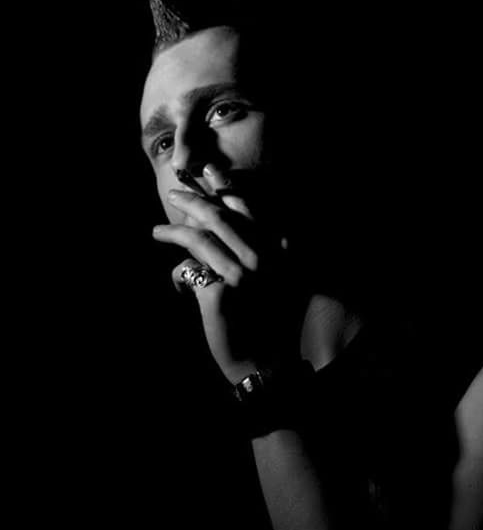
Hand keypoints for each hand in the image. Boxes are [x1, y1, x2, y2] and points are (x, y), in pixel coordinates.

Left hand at [152, 165, 303, 383]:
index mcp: (278, 248)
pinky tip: (174, 282)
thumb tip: (215, 218)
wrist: (264, 358)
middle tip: (173, 192)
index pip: (247, 207)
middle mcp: (264, 257)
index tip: (210, 170)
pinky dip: (178, 274)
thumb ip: (250, 248)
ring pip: (200, 239)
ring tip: (157, 232)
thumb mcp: (268, 277)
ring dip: (173, 231)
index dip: (226, 186)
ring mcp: (243, 274)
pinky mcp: (221, 292)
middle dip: (193, 201)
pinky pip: (188, 270)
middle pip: (220, 217)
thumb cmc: (264, 316)